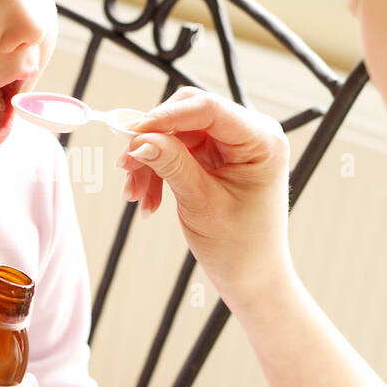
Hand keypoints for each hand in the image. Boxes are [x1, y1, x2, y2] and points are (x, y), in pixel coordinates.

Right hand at [117, 86, 294, 307]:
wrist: (251, 276)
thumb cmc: (240, 246)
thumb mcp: (201, 204)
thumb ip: (171, 165)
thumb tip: (139, 138)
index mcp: (262, 140)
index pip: (208, 109)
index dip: (165, 116)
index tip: (129, 133)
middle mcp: (250, 132)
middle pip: (187, 115)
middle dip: (152, 140)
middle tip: (124, 169)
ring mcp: (232, 143)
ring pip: (175, 133)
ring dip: (150, 161)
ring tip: (135, 197)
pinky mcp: (216, 155)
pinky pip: (176, 149)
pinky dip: (158, 170)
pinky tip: (148, 200)